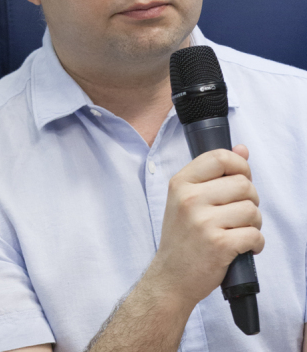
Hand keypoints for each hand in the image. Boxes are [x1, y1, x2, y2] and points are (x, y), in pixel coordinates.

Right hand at [149, 145, 263, 308]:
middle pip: (242, 184)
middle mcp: (189, 199)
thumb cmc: (182, 236)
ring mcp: (203, 222)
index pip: (219, 157)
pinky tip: (244, 247)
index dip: (240, 165)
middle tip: (241, 212)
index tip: (241, 177)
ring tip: (241, 230)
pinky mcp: (218, 245)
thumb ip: (214, 173)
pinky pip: (254, 234)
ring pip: (251, 209)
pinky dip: (256, 243)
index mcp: (181, 183)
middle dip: (250, 198)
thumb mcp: (188, 198)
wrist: (171, 277)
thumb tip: (242, 149)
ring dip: (254, 222)